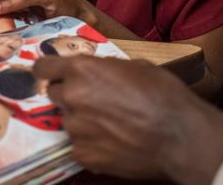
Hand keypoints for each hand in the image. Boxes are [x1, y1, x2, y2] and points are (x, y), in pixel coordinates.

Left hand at [35, 56, 222, 183]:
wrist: (179, 136)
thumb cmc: (163, 94)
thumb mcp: (135, 66)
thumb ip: (106, 68)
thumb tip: (97, 71)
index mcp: (82, 69)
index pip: (43, 67)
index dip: (48, 70)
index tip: (51, 73)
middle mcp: (72, 97)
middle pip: (54, 94)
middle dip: (71, 95)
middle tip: (96, 100)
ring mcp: (75, 129)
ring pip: (69, 121)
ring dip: (84, 120)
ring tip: (113, 124)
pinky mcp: (83, 155)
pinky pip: (79, 145)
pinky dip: (92, 143)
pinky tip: (115, 141)